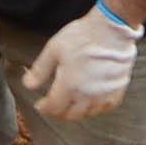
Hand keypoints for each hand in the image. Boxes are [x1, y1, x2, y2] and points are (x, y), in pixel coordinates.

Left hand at [23, 0, 144, 117]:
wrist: (112, 29)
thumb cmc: (83, 36)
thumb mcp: (54, 50)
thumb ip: (40, 70)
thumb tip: (28, 85)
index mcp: (69, 86)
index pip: (53, 108)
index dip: (44, 108)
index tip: (40, 105)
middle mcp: (87, 95)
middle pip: (70, 115)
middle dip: (59, 112)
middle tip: (54, 105)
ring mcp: (104, 94)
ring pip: (88, 113)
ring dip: (77, 111)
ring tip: (71, 102)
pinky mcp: (118, 90)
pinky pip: (106, 108)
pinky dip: (96, 108)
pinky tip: (91, 100)